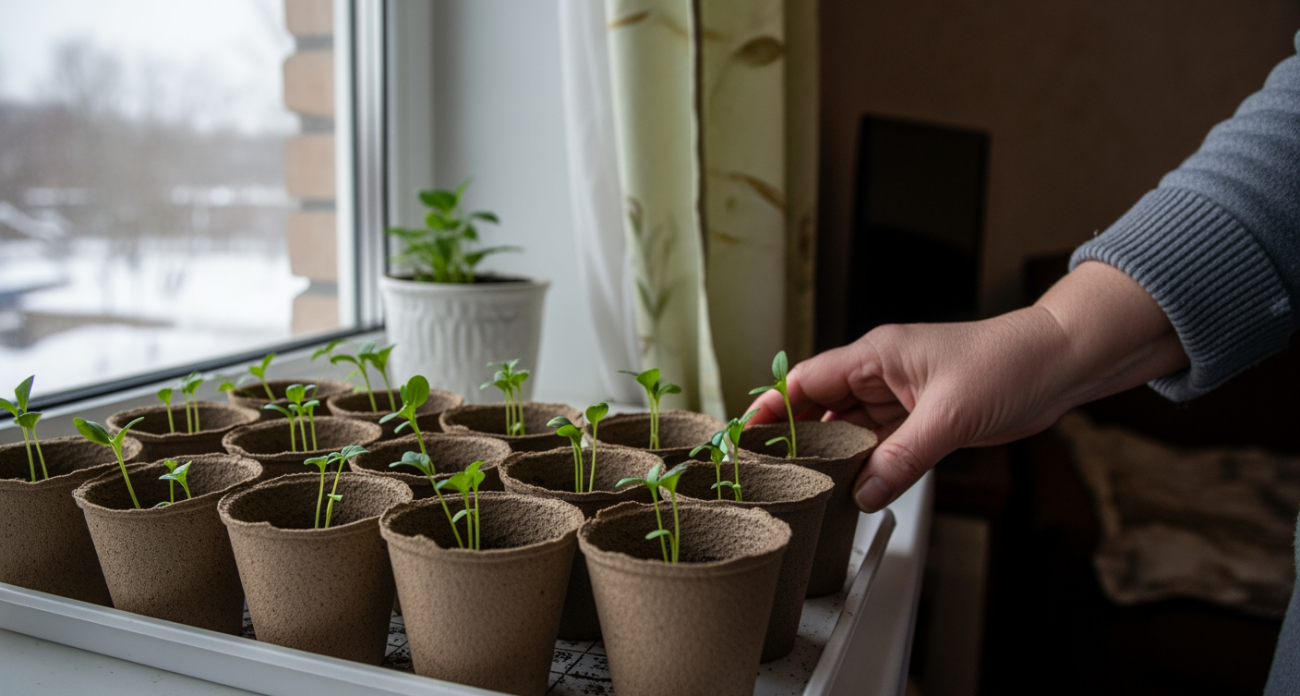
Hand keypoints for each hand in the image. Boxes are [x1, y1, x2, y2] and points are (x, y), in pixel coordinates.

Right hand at [746, 262, 1188, 511]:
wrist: (1060, 364)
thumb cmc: (1009, 363)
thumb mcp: (949, 416)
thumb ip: (902, 457)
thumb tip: (863, 493)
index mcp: (877, 354)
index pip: (808, 379)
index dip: (774, 405)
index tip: (746, 431)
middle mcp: (883, 373)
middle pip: (822, 405)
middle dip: (797, 435)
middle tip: (767, 470)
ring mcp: (902, 396)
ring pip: (851, 427)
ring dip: (833, 453)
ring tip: (804, 483)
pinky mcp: (923, 417)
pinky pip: (881, 442)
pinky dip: (867, 462)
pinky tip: (854, 484)